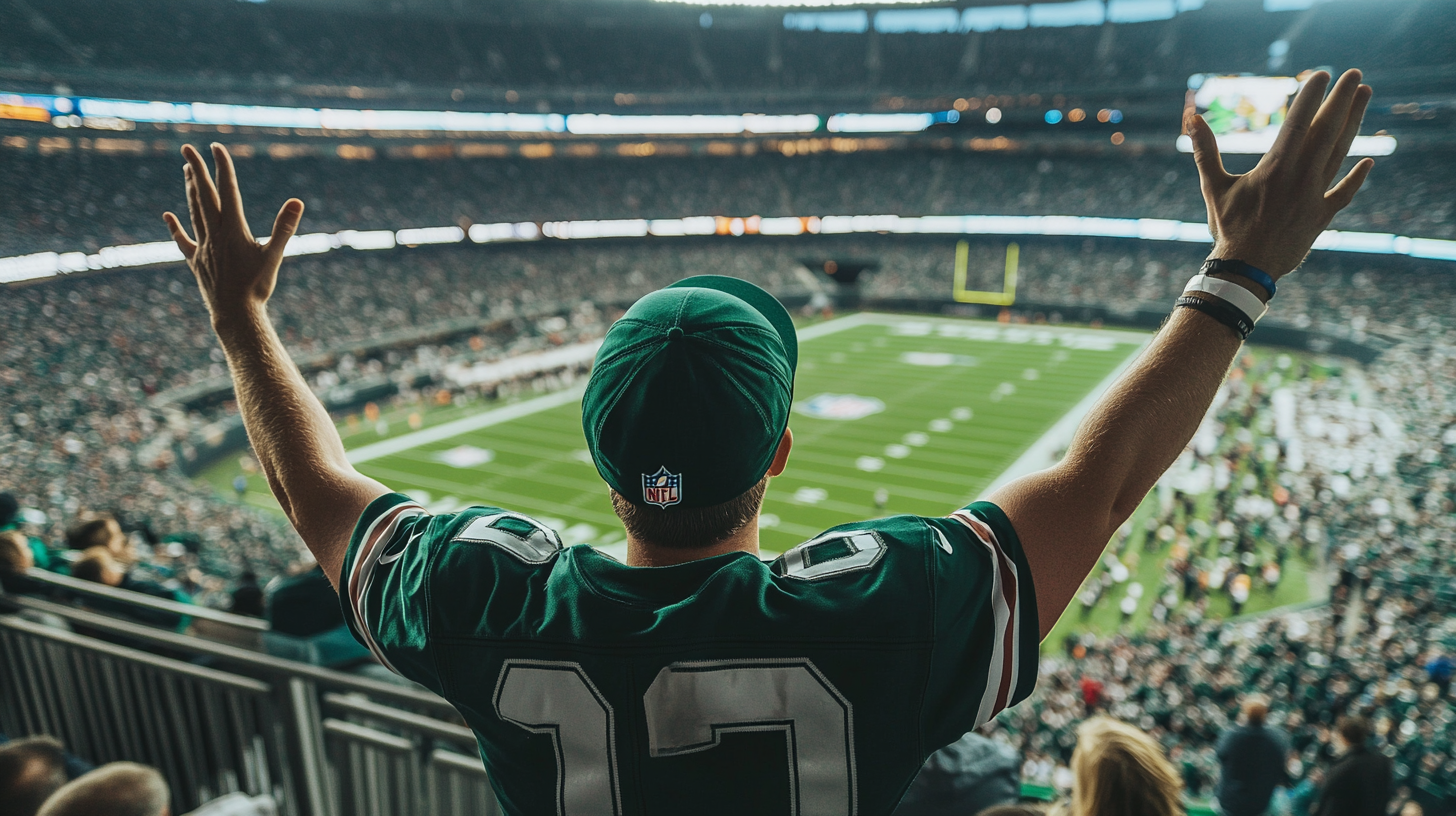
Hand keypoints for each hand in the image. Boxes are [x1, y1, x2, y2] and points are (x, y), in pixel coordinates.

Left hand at [163, 143, 303, 325]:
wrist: (235, 315)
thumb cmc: (257, 287)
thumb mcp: (275, 255)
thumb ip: (284, 227)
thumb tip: (296, 202)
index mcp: (233, 229)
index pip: (227, 190)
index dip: (222, 167)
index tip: (216, 147)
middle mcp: (214, 233)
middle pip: (203, 195)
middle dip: (196, 169)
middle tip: (188, 148)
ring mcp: (203, 247)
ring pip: (193, 211)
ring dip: (190, 189)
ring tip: (187, 170)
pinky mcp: (197, 261)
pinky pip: (183, 240)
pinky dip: (175, 227)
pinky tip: (167, 215)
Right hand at [1188, 69, 1373, 278]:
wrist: (1246, 269)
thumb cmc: (1227, 227)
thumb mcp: (1213, 186)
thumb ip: (1205, 150)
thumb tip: (1192, 118)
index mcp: (1275, 167)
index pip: (1298, 122)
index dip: (1311, 96)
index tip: (1323, 74)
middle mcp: (1301, 177)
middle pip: (1327, 130)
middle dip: (1343, 100)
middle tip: (1355, 74)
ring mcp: (1315, 196)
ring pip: (1340, 153)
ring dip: (1355, 123)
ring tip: (1366, 97)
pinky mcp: (1321, 216)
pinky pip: (1344, 193)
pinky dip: (1356, 178)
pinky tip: (1369, 161)